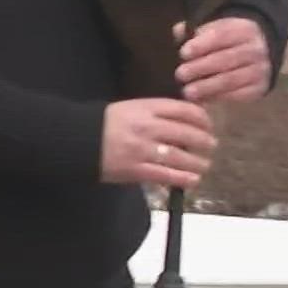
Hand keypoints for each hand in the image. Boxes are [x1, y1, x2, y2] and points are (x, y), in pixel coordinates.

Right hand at [101, 99, 216, 188]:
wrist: (76, 140)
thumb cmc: (105, 124)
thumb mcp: (131, 109)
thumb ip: (157, 113)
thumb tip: (187, 122)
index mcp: (146, 108)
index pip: (184, 110)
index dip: (203, 119)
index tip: (208, 125)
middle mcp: (146, 127)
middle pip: (187, 133)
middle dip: (205, 141)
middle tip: (211, 146)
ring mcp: (142, 149)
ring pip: (181, 157)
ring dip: (198, 163)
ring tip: (203, 165)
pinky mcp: (136, 170)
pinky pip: (167, 175)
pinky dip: (184, 179)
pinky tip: (193, 179)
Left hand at [174, 17, 270, 103]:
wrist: (256, 55)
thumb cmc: (224, 42)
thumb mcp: (214, 30)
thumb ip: (194, 31)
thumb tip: (178, 32)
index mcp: (243, 29)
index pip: (222, 35)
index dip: (202, 45)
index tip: (183, 53)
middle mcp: (256, 49)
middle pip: (226, 59)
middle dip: (201, 67)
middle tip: (180, 74)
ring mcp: (260, 70)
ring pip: (232, 79)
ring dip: (207, 87)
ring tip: (188, 91)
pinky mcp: (259, 88)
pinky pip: (238, 94)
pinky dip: (218, 98)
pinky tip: (202, 100)